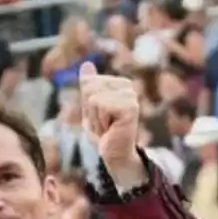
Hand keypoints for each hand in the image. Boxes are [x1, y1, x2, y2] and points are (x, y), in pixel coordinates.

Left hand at [77, 61, 141, 177]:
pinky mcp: (130, 107)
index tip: (100, 116)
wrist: (114, 154)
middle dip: (90, 111)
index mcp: (120, 83)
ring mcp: (131, 96)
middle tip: (103, 124)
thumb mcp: (91, 107)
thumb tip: (86, 64)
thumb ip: (89, 85)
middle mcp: (128, 86)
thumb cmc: (103, 133)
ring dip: (95, 118)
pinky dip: (100, 121)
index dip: (88, 104)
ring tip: (107, 127)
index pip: (89, 82)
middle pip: (90, 87)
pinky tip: (111, 129)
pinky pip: (101, 106)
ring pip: (94, 98)